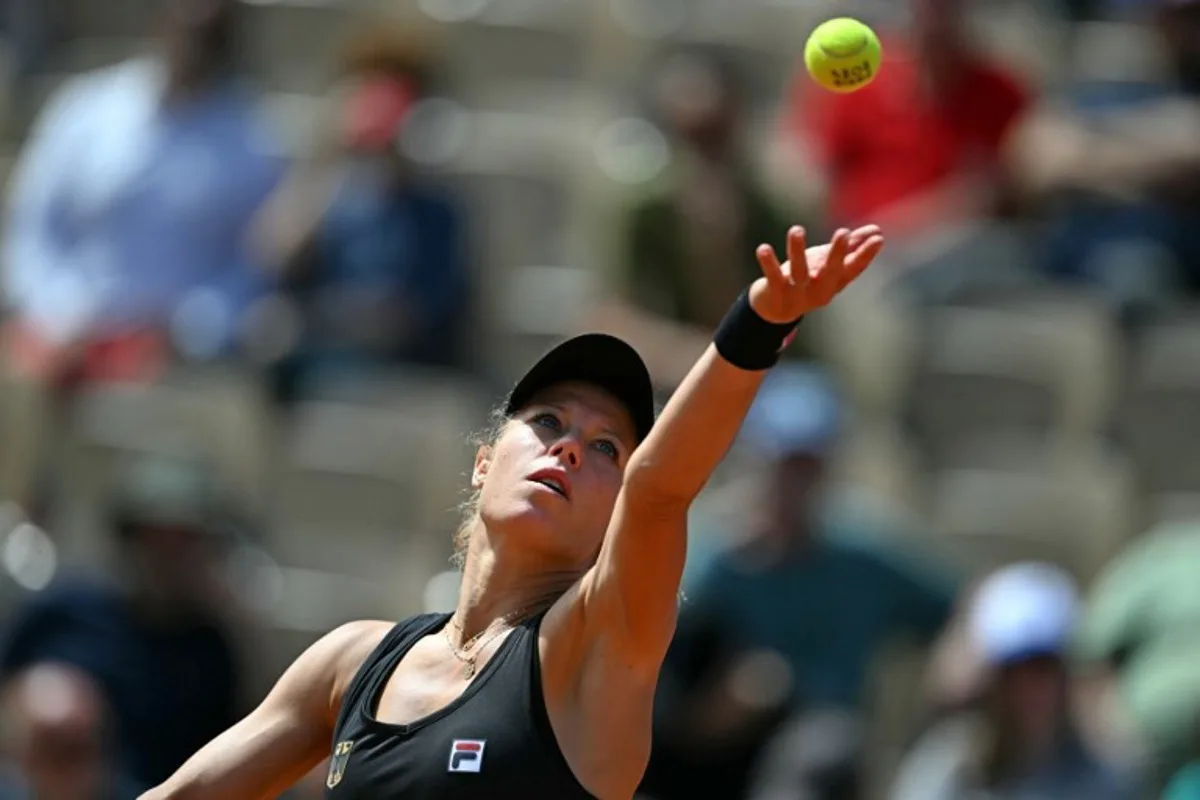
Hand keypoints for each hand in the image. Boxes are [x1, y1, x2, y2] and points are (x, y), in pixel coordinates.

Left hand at [749, 225, 883, 323]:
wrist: (775, 310)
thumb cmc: (807, 279)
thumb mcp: (827, 263)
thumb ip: (849, 248)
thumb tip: (877, 231)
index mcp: (835, 283)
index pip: (853, 269)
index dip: (866, 255)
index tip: (878, 238)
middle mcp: (819, 291)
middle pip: (830, 272)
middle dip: (837, 253)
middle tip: (843, 232)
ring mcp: (797, 294)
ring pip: (799, 273)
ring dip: (797, 251)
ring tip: (796, 230)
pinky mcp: (776, 294)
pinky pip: (773, 277)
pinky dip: (768, 264)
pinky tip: (763, 248)